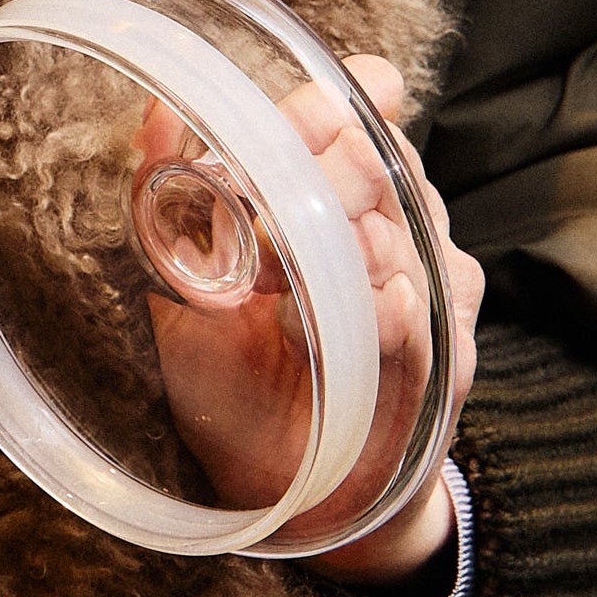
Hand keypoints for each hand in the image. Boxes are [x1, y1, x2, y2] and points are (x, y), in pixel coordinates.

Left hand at [141, 57, 480, 583]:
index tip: (285, 120)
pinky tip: (349, 316)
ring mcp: (428, 296)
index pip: (360, 110)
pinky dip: (382, 313)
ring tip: (280, 280)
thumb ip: (171, 197)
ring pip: (405, 234)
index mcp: (341, 195)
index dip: (325, 106)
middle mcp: (397, 230)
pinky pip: (418, 319)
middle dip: (319, 173)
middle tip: (261, 206)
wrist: (282, 491)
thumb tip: (155, 110)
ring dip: (341, 245)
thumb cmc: (232, 379)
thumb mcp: (182, 283)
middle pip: (383, 163)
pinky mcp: (441, 365)